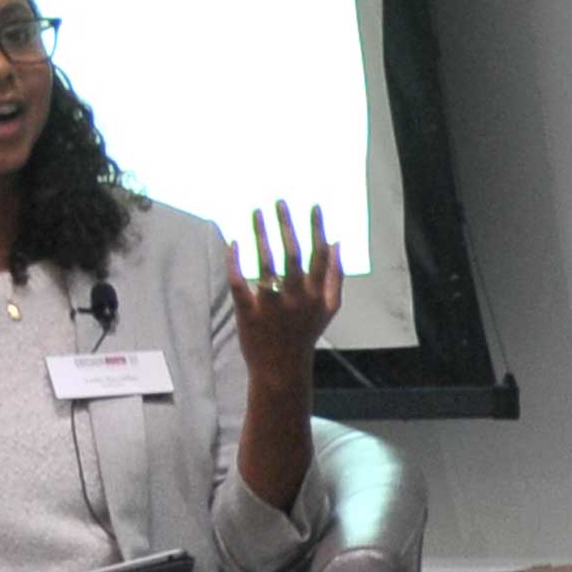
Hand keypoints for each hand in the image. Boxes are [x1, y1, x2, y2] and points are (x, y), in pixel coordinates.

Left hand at [230, 201, 341, 381]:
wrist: (282, 369)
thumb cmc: (304, 335)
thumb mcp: (329, 308)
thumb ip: (336, 277)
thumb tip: (338, 243)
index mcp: (316, 294)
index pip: (319, 255)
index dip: (317, 229)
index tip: (312, 205)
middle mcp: (296, 298)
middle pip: (292, 255)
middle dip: (286, 226)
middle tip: (278, 201)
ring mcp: (271, 306)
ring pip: (266, 264)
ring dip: (261, 235)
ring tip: (255, 212)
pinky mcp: (248, 313)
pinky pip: (240, 282)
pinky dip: (235, 262)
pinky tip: (233, 242)